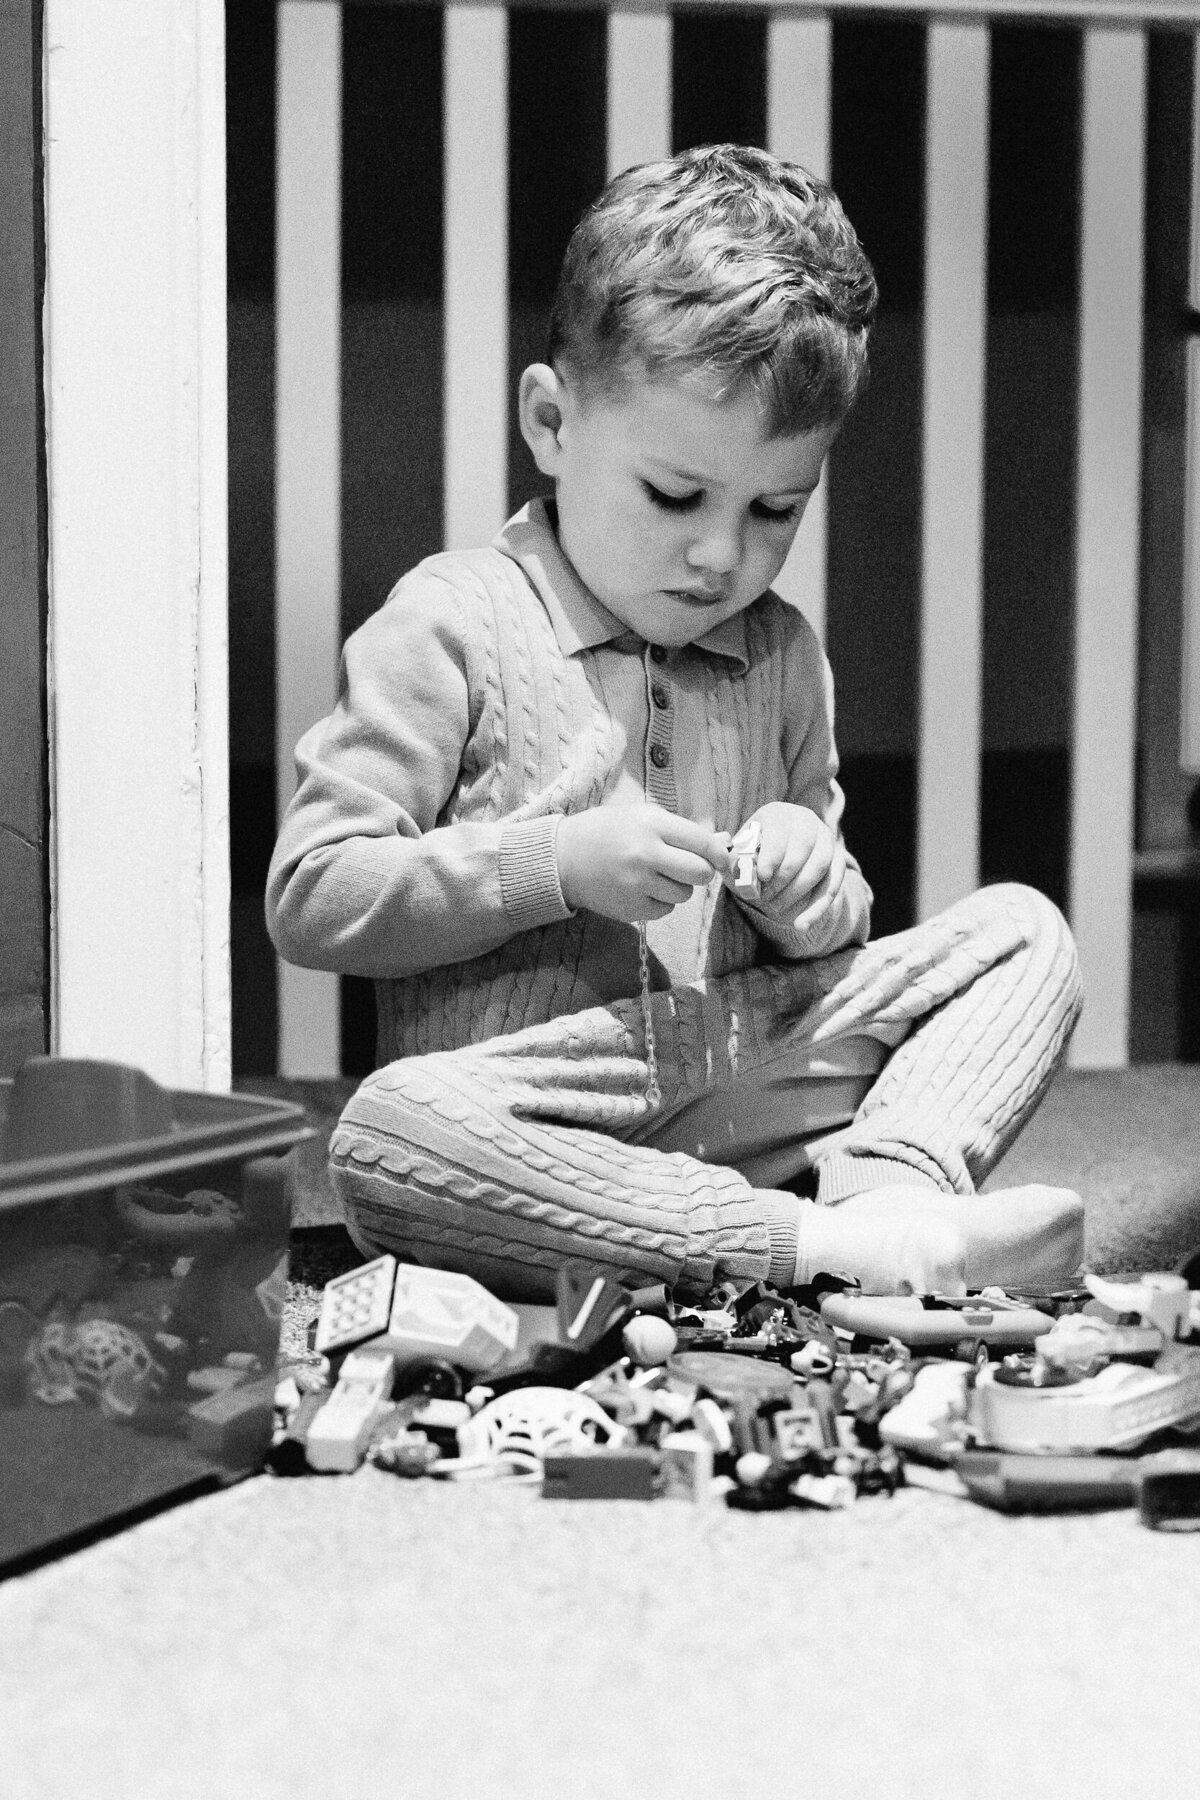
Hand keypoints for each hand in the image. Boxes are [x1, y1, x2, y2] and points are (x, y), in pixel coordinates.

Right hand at [556, 805, 728, 922]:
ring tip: (657, 875)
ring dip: (678, 887)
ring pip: (685, 895)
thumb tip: (723, 844)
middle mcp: (646, 855)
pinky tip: (642, 888)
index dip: (719, 853)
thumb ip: (681, 831)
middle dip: (701, 871)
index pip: (703, 843)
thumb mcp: (642, 817)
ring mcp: (637, 885)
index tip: (723, 859)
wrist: (562, 858)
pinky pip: (665, 910)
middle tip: (688, 867)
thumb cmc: (606, 831)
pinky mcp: (631, 909)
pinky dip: (660, 901)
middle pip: (700, 873)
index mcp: (652, 825)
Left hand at [728, 802, 845, 933]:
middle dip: (784, 877)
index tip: (763, 876)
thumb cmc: (752, 857)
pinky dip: (816, 909)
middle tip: (766, 897)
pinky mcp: (837, 863)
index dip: (773, 854)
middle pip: (803, 848)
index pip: (781, 830)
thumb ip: (730, 856)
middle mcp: (807, 822)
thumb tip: (726, 858)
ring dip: (797, 892)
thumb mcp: (738, 854)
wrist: (774, 864)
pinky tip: (800, 925)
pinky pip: (833, 887)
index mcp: (779, 814)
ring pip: (819, 867)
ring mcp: (826, 841)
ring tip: (775, 907)